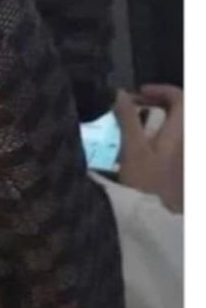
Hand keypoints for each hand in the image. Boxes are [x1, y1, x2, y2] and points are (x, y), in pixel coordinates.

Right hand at [115, 85, 183, 213]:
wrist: (156, 217)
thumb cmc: (146, 181)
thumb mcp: (133, 147)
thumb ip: (128, 118)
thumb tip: (120, 93)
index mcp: (181, 132)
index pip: (180, 98)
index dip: (159, 90)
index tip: (137, 93)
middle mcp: (188, 140)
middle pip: (179, 110)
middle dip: (155, 101)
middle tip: (131, 105)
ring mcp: (185, 153)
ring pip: (175, 125)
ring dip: (154, 116)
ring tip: (130, 121)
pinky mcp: (179, 164)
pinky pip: (172, 139)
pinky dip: (156, 132)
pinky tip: (138, 141)